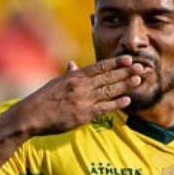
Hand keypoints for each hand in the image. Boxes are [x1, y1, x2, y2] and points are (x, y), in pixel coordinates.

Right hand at [9, 56, 145, 136]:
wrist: (31, 115)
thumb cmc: (42, 99)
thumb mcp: (56, 83)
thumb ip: (68, 74)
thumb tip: (72, 64)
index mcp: (74, 77)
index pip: (99, 67)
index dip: (116, 63)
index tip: (129, 59)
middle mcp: (80, 86)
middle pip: (108, 77)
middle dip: (126, 72)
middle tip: (142, 68)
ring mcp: (82, 100)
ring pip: (108, 91)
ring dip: (125, 85)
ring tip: (138, 80)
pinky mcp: (82, 115)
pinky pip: (103, 108)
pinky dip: (115, 103)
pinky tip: (127, 100)